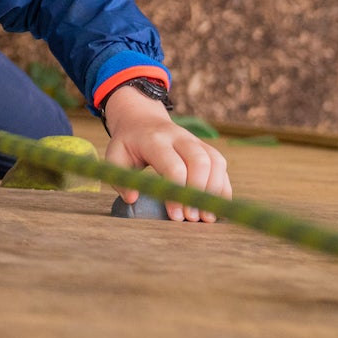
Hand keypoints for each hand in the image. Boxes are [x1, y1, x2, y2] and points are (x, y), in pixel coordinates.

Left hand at [102, 85, 230, 221]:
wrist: (142, 119)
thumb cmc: (128, 144)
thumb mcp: (115, 156)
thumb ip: (121, 179)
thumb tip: (133, 199)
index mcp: (154, 140)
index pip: (173, 166)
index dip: (177, 192)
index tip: (175, 216)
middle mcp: (179, 137)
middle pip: (200, 162)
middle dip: (198, 192)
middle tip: (192, 219)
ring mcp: (195, 140)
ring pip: (215, 161)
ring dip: (214, 191)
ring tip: (206, 218)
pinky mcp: (205, 147)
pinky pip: (221, 164)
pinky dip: (222, 186)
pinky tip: (216, 206)